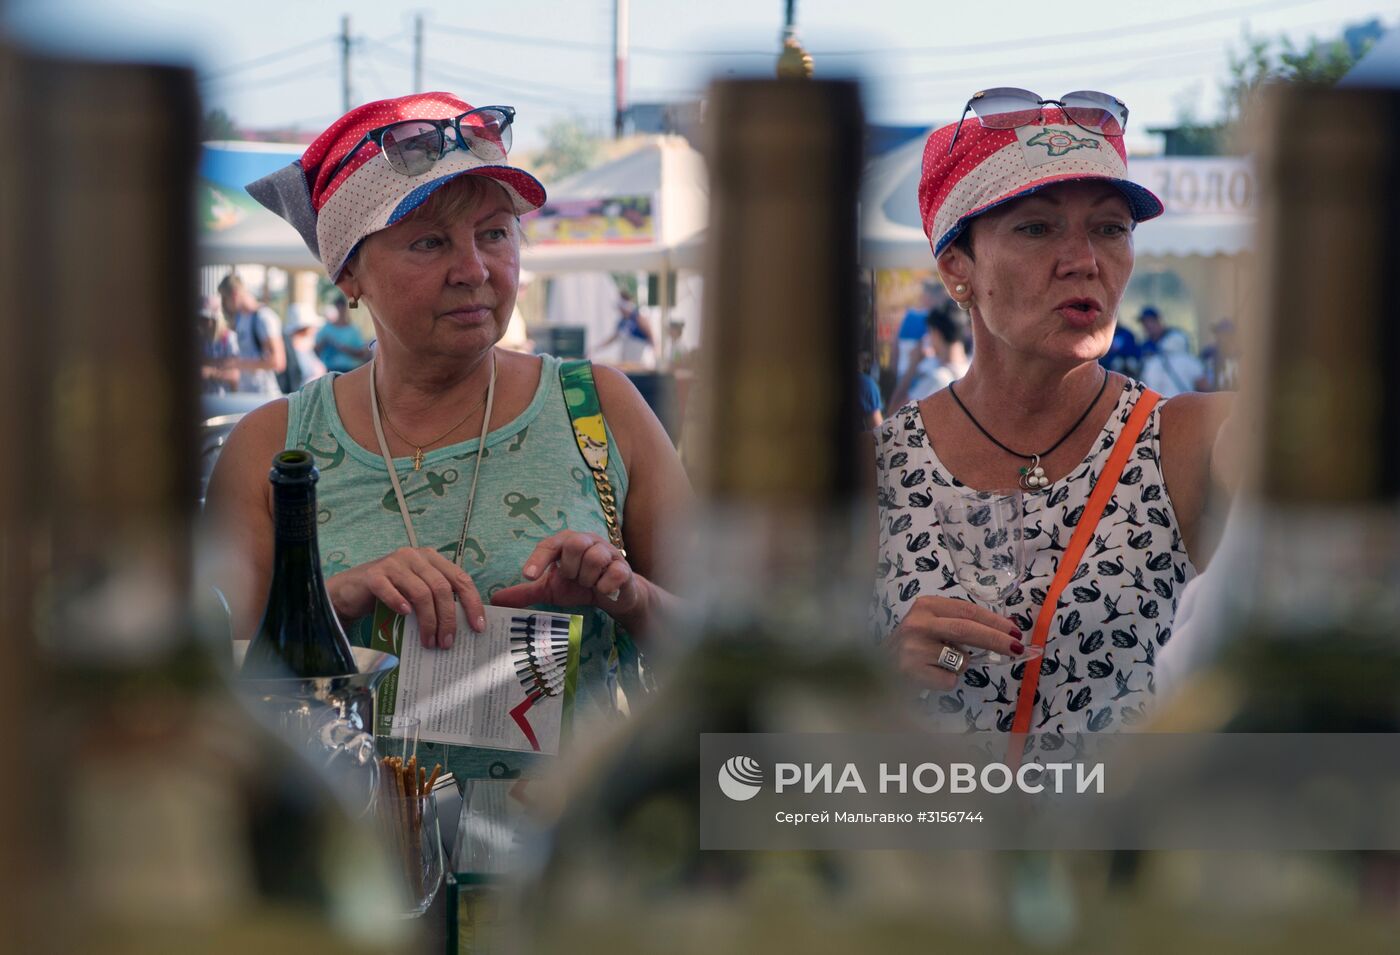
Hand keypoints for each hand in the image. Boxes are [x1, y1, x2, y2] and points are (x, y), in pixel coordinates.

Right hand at [326, 547, 485, 648]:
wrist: (351, 591)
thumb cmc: (390, 594)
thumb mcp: (418, 594)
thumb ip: (437, 601)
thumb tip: (461, 629)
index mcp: (432, 559)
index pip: (461, 579)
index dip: (472, 603)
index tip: (478, 627)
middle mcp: (415, 556)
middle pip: (442, 588)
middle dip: (448, 618)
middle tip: (447, 643)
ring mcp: (393, 563)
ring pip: (420, 592)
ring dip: (428, 621)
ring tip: (429, 642)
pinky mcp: (373, 574)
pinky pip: (390, 589)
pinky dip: (399, 603)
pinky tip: (405, 615)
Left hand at [491, 531, 637, 616]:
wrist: (613, 596)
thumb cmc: (579, 586)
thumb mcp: (550, 590)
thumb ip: (526, 592)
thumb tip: (494, 600)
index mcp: (567, 542)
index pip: (550, 544)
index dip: (538, 558)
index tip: (528, 576)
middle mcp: (588, 541)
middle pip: (575, 544)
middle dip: (570, 567)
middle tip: (573, 578)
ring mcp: (608, 552)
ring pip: (594, 558)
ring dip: (587, 579)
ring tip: (589, 584)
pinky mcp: (623, 568)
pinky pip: (613, 573)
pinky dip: (604, 586)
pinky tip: (603, 590)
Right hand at [886, 596, 1023, 690]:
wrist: (878, 669)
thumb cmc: (912, 647)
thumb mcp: (932, 626)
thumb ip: (958, 625)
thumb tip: (1005, 632)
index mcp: (926, 605)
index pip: (968, 610)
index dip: (995, 621)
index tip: (1015, 631)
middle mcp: (918, 622)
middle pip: (967, 629)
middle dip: (997, 640)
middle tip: (1017, 648)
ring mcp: (913, 647)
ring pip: (961, 659)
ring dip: (961, 665)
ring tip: (940, 664)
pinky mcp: (911, 670)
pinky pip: (949, 680)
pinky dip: (947, 682)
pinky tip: (929, 677)